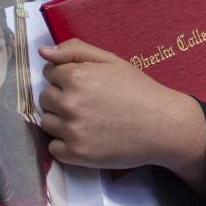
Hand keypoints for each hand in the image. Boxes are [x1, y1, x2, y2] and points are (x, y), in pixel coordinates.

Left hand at [38, 39, 205, 191]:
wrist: (163, 125)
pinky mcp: (76, 154)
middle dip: (61, 97)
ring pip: (46, 122)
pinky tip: (84, 137)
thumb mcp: (110, 60)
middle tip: (87, 103)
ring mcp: (72, 130)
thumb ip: (75, 51)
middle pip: (45, 97)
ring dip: (59, 120)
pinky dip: (64, 144)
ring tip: (86, 120)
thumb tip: (42, 51)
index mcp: (76, 76)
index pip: (49, 73)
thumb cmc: (138, 90)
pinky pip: (53, 147)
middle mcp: (69, 103)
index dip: (65, 76)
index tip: (84, 84)